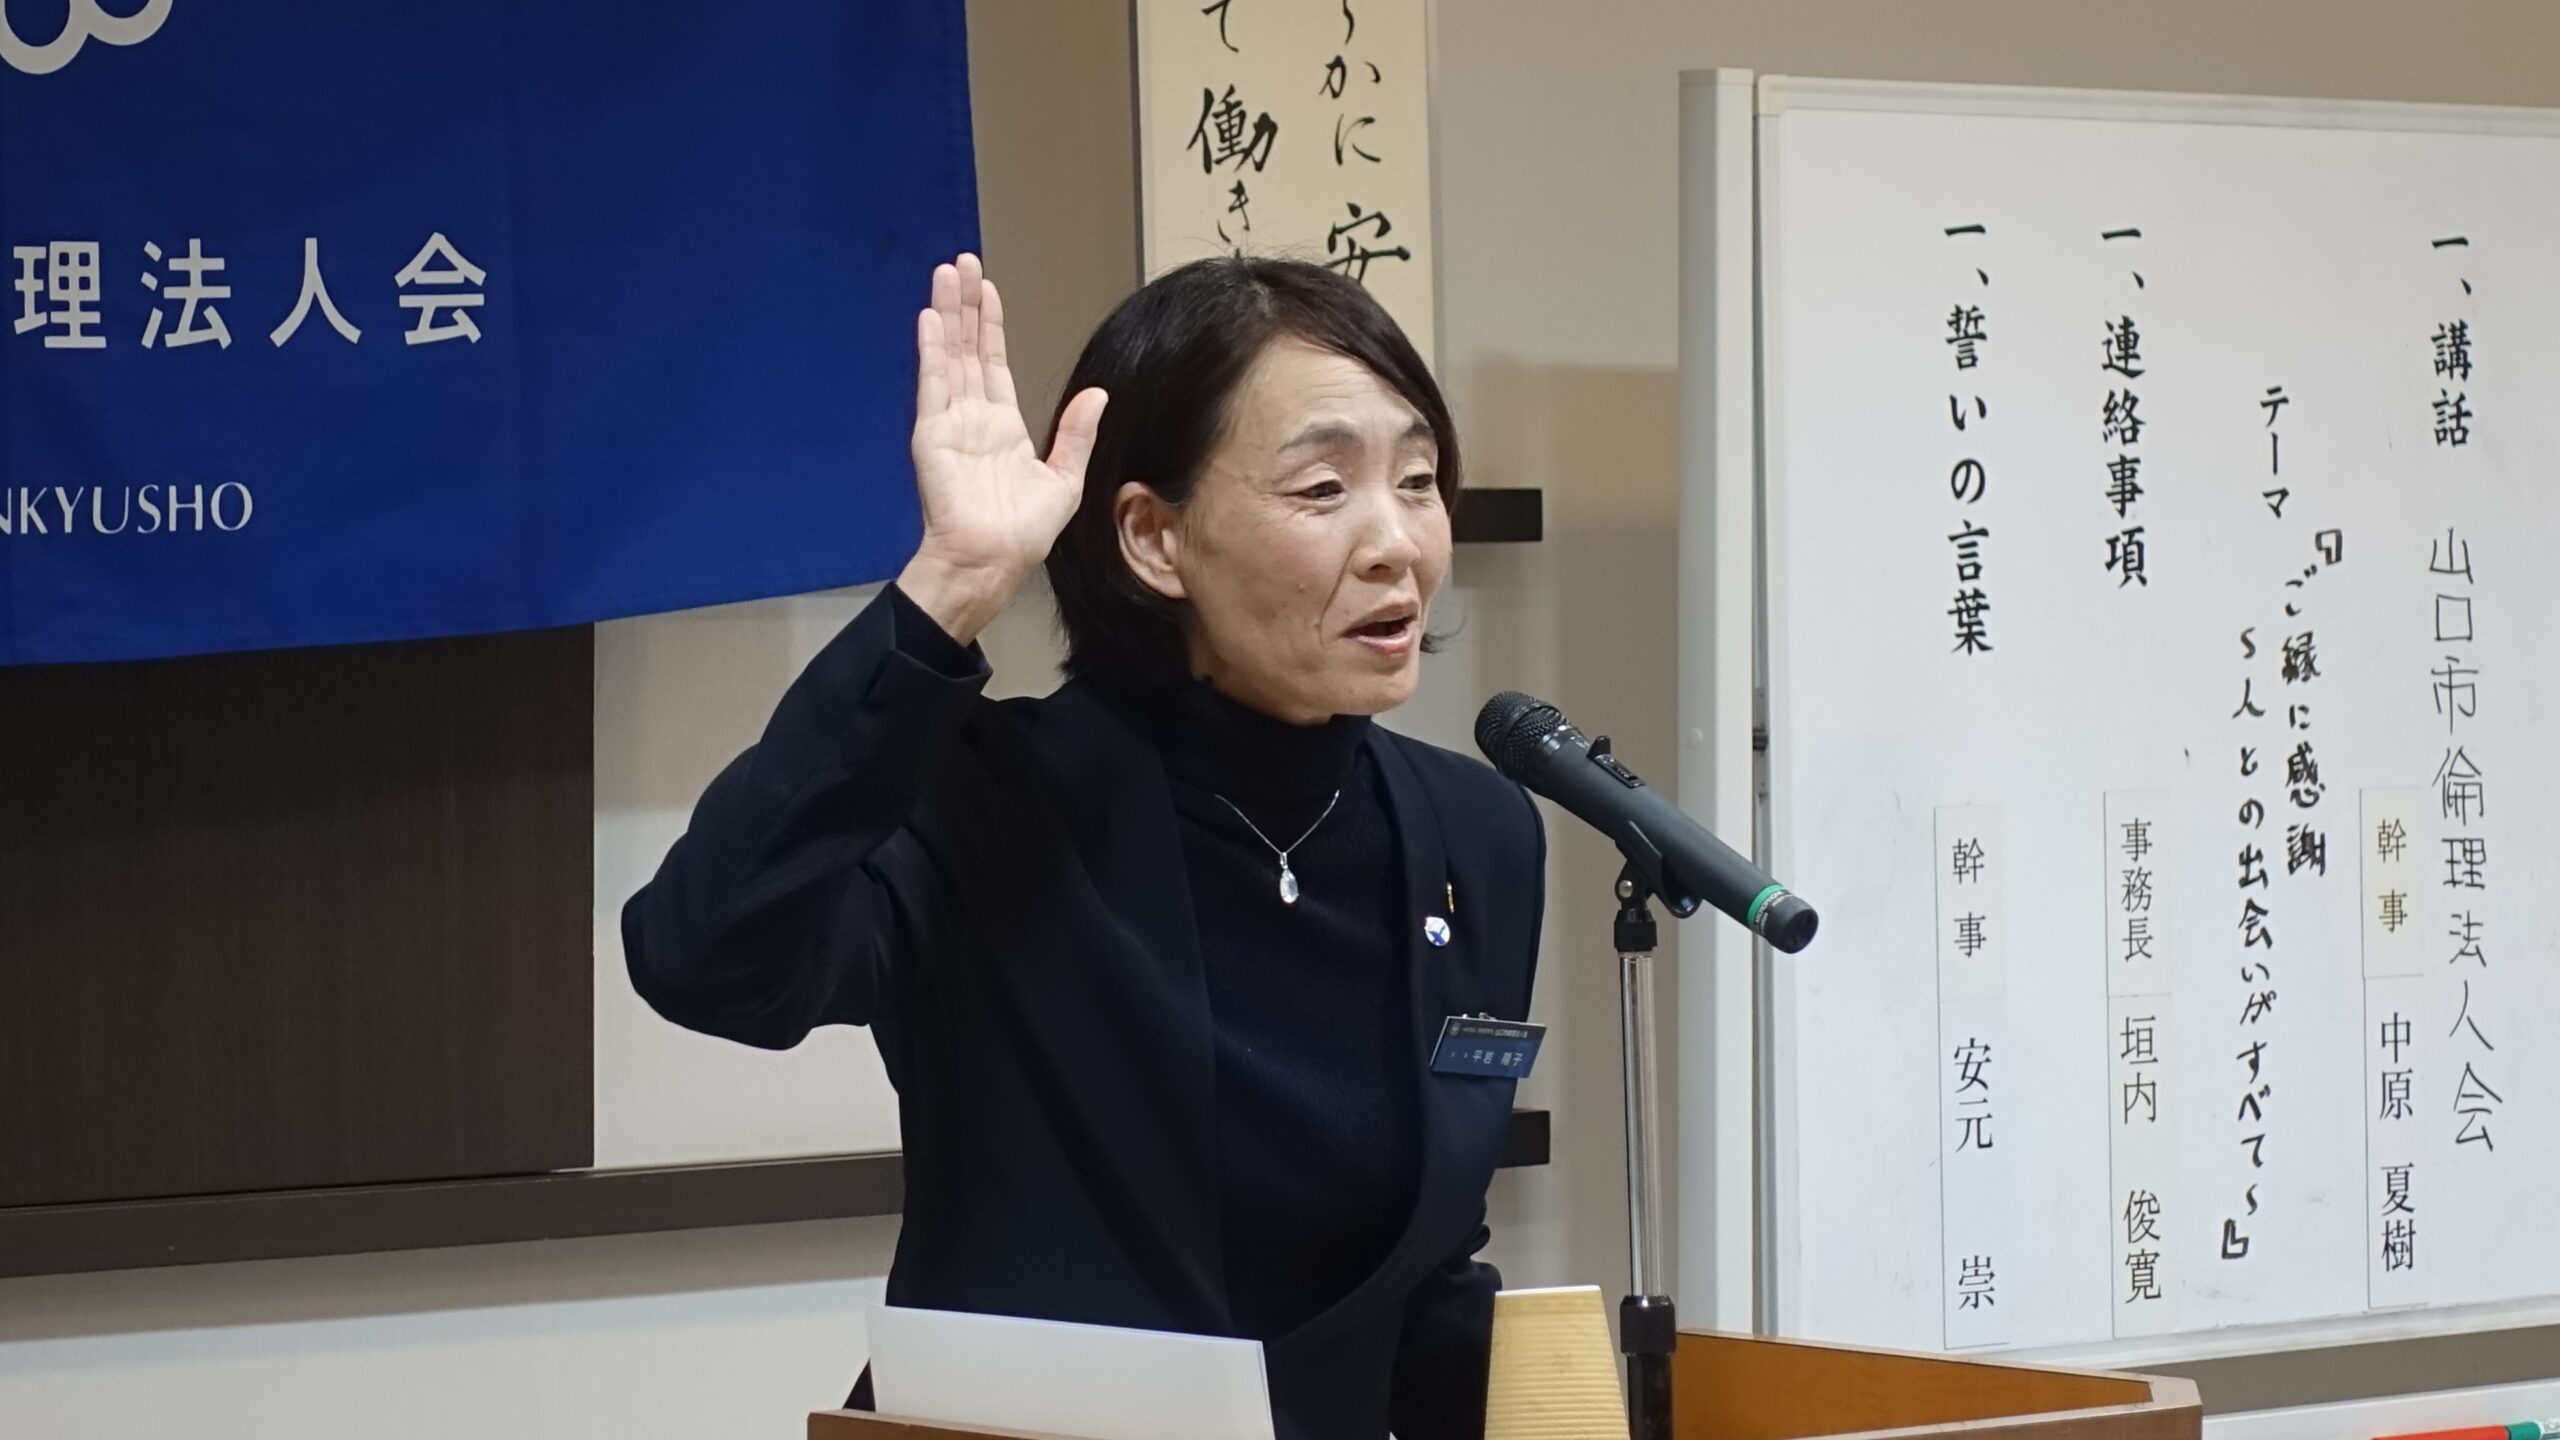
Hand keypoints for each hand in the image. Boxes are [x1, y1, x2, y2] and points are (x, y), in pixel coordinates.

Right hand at [898, 253, 1107, 645]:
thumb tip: (1098, 394)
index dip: (990, 326)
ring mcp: (950, 423)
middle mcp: (973, 418)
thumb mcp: (1064, 479)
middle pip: (968, 349)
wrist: (992, 560)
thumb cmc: (1024, 533)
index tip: (988, 290)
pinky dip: (933, 350)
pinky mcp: (932, 434)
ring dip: (947, 314)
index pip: (993, 364)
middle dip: (966, 305)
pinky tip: (931, 318)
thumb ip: (1076, 433)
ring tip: (946, 273)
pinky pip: (932, 384)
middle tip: (963, 263)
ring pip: (950, 356)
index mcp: (1003, 428)